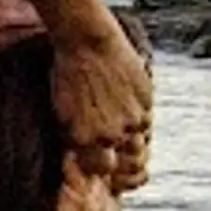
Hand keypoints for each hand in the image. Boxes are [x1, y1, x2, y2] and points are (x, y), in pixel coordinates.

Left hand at [50, 15, 152, 191]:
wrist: (86, 40)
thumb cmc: (67, 75)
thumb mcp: (61, 112)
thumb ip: (74, 139)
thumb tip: (82, 159)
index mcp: (86, 139)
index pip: (102, 170)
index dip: (102, 163)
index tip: (99, 155)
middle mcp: (112, 133)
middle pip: (128, 158)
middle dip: (122, 150)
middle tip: (113, 133)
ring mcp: (132, 116)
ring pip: (142, 137)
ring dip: (133, 130)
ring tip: (119, 112)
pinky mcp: (147, 98)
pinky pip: (148, 115)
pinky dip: (140, 111)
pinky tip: (127, 97)